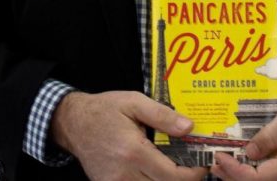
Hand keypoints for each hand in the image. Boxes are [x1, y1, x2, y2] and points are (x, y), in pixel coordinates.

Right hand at [50, 90, 208, 180]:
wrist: (73, 123)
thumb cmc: (105, 110)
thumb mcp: (134, 102)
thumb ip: (163, 115)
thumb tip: (189, 127)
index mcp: (133, 150)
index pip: (172, 175)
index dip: (193, 174)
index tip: (203, 165)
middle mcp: (124, 172)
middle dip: (183, 180)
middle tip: (193, 166)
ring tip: (175, 167)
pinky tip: (155, 171)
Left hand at [210, 92, 276, 180]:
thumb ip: (271, 134)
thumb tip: (249, 152)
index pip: (259, 178)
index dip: (236, 171)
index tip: (220, 157)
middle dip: (233, 178)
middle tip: (214, 164)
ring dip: (238, 178)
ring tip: (219, 166)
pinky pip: (265, 179)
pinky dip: (248, 175)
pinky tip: (236, 165)